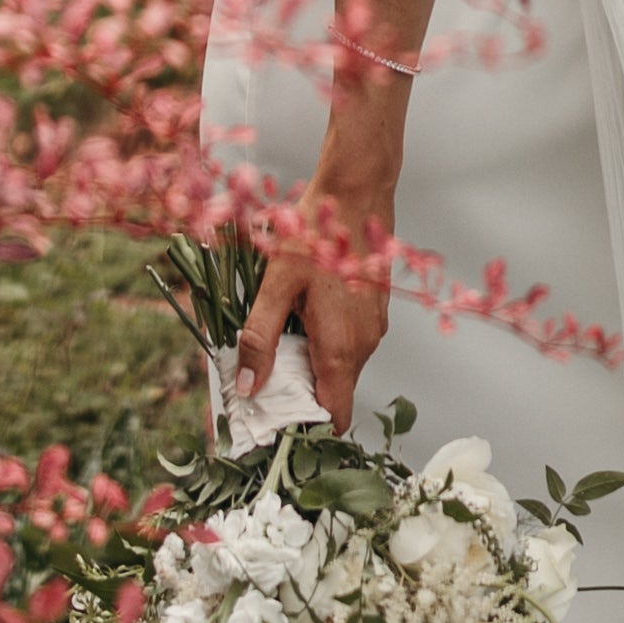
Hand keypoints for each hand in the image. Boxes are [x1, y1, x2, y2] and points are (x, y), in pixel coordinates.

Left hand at [234, 244, 390, 434]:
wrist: (356, 194)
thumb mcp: (275, 286)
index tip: (276, 423)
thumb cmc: (316, 234)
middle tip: (263, 380)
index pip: (333, 416)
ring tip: (280, 342)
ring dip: (311, 366)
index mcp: (340, 348)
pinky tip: (302, 319)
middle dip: (300, 394)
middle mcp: (364, 345)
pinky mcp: (375, 314)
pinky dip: (325, 345)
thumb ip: (260, 339)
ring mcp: (373, 329)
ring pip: (341, 369)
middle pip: (333, 394)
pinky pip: (349, 346)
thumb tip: (248, 386)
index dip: (306, 428)